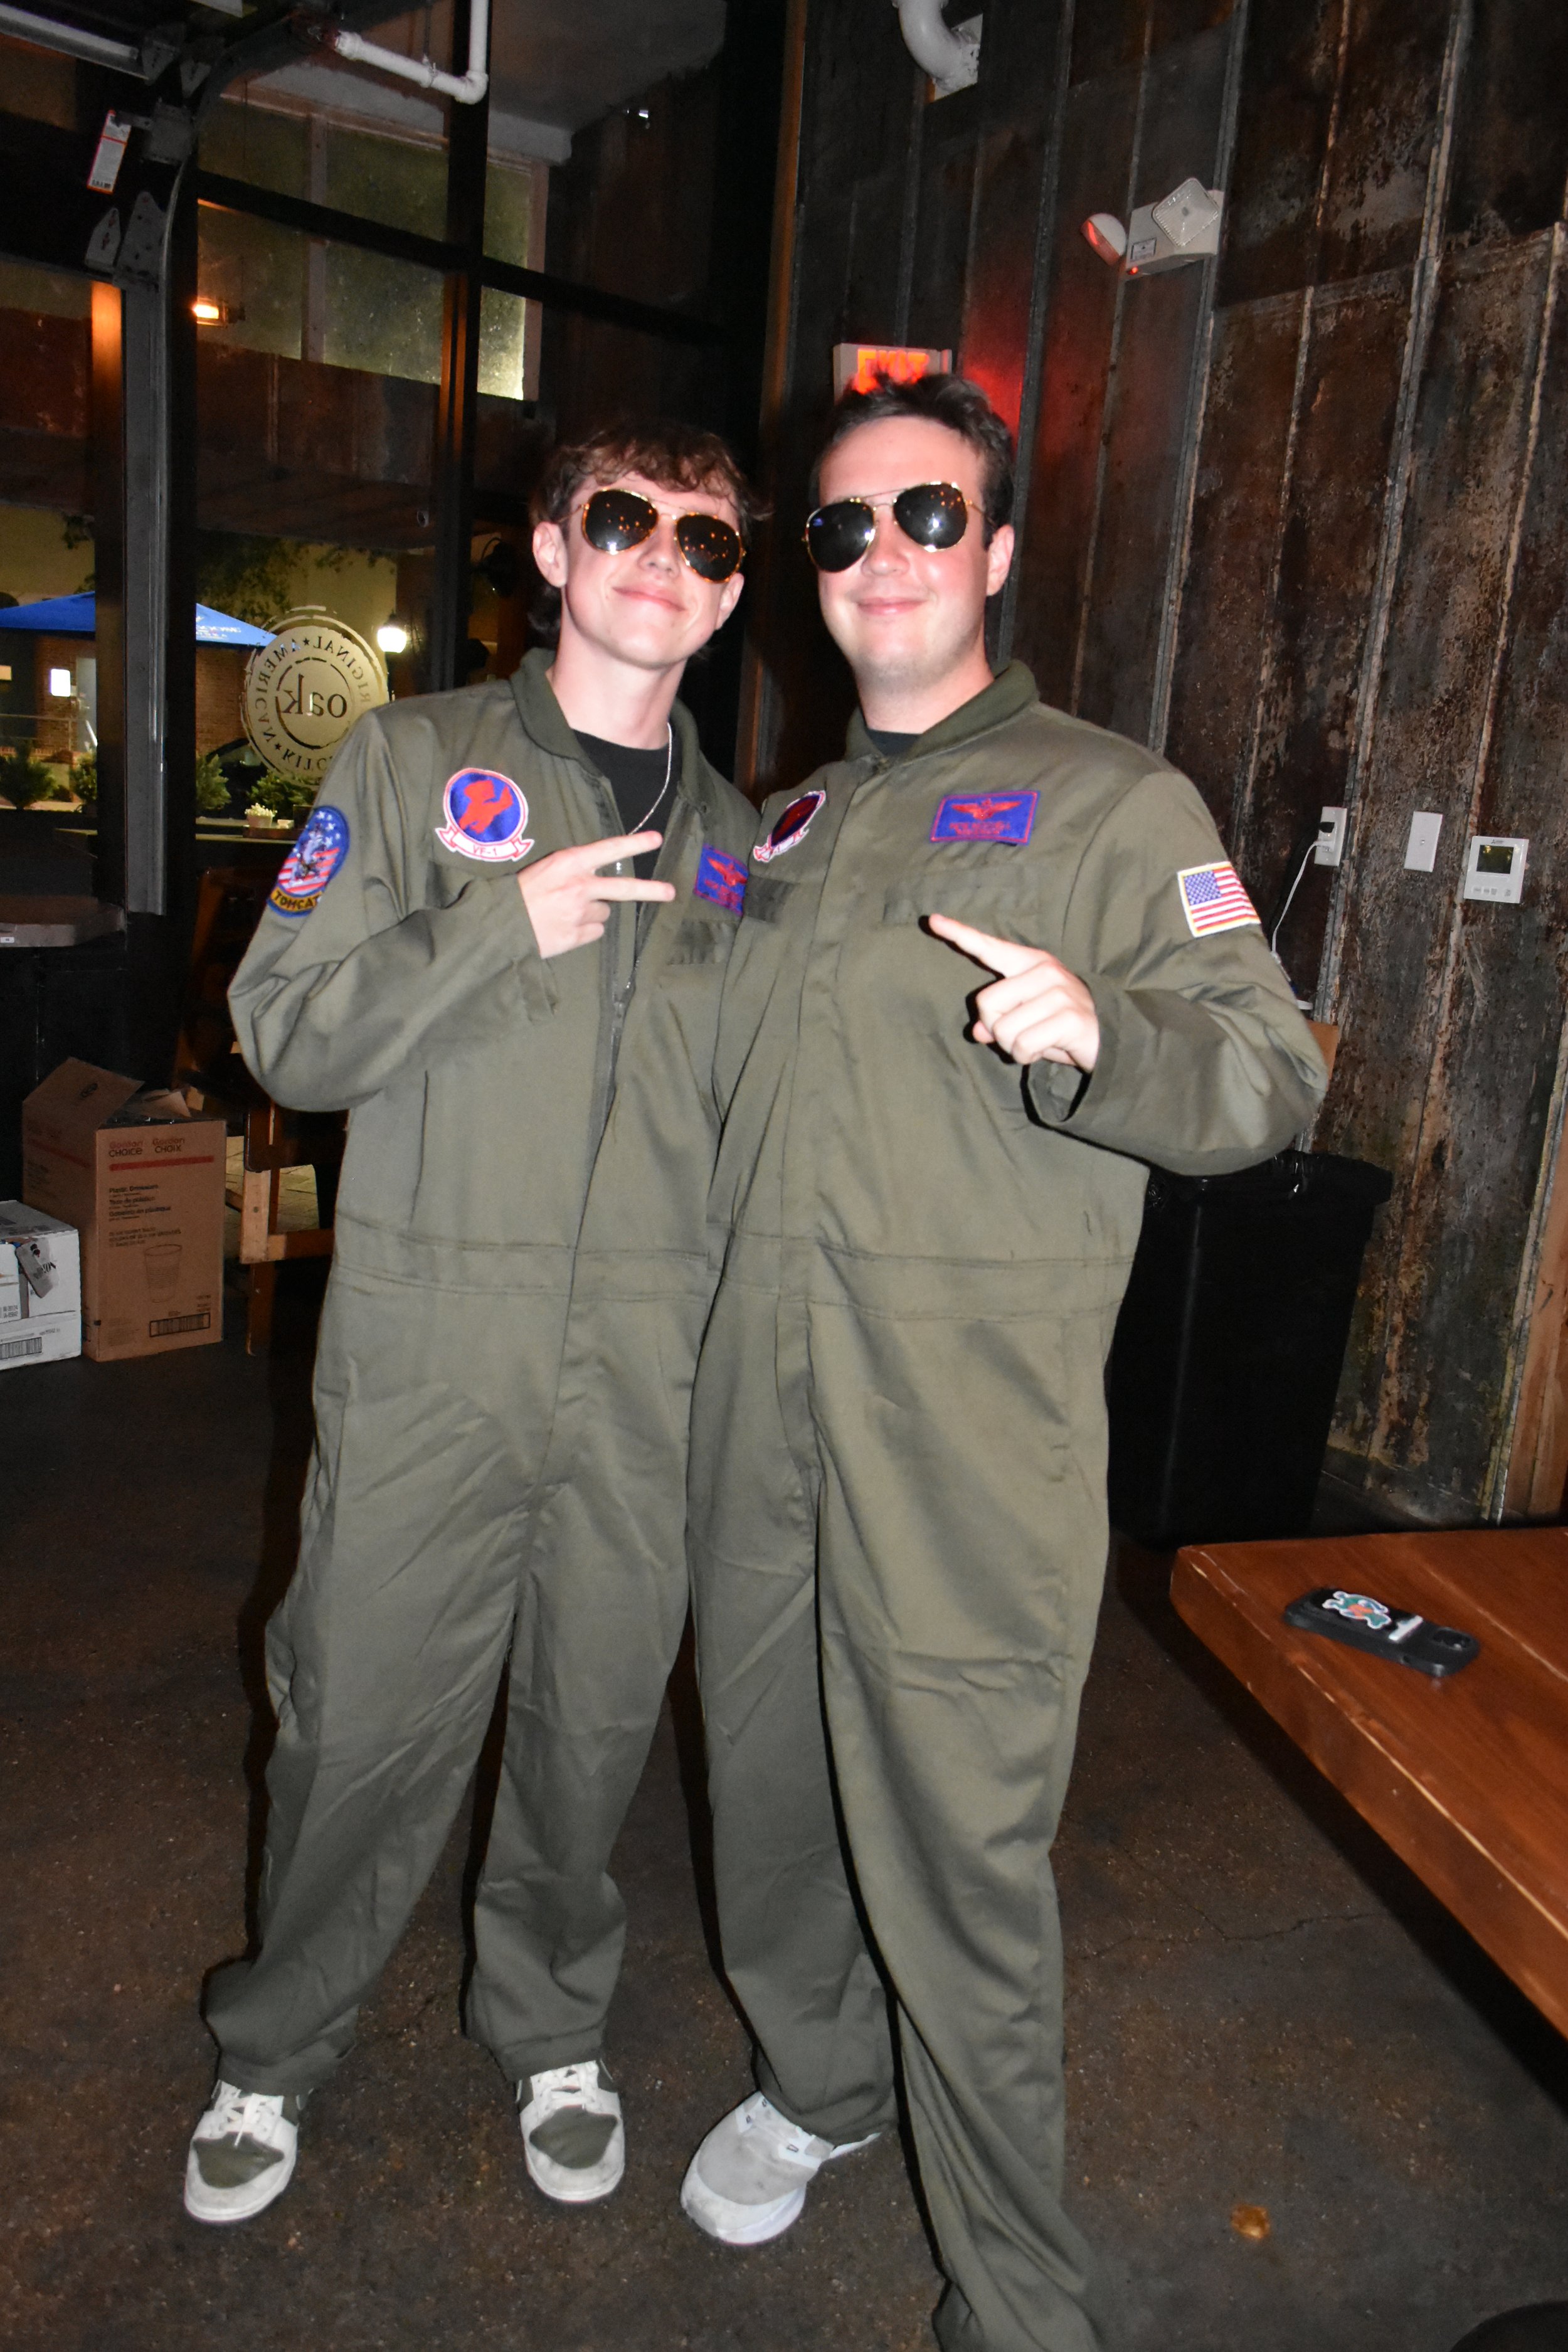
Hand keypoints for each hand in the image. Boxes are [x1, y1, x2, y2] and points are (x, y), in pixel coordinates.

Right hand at [519, 832, 674, 957]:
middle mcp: (580, 886)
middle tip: (671, 892)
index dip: (634, 844)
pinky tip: (566, 928)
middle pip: (624, 888)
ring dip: (593, 913)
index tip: (656, 839)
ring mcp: (580, 913)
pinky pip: (594, 932)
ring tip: (567, 913)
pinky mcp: (577, 936)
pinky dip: (585, 930)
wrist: (499, 924)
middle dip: (651, 890)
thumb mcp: (545, 869)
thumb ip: (574, 872)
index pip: (609, 850)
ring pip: (604, 912)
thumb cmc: (519, 893)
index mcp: (569, 863)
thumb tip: (596, 882)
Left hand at [927, 913, 1099, 1070]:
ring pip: (1004, 1029)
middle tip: (1022, 1033)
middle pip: (986, 1003)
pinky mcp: (1068, 1017)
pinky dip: (1028, 1056)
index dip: (959, 935)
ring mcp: (1058, 992)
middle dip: (997, 1028)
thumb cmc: (1062, 1025)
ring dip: (1015, 1047)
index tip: (933, 921)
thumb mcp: (1027, 1020)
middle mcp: (1043, 972)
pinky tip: (1047, 1049)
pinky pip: (1023, 1045)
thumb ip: (999, 1022)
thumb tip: (977, 1032)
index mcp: (1030, 963)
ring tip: (1038, 1041)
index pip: (989, 948)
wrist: (1111, 1036)